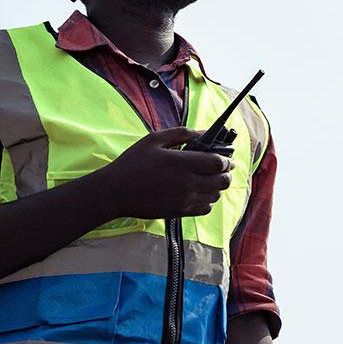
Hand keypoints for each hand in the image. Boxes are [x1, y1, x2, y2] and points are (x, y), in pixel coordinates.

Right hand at [97, 127, 234, 219]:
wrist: (114, 192)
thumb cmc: (132, 163)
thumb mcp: (154, 140)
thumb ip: (181, 134)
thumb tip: (203, 131)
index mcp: (182, 163)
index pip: (218, 163)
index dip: (227, 159)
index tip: (227, 157)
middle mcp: (187, 183)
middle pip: (222, 180)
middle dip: (227, 173)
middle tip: (225, 168)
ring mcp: (184, 200)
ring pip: (215, 195)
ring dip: (219, 186)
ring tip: (213, 179)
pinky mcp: (179, 212)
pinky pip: (205, 209)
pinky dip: (209, 201)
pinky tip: (202, 193)